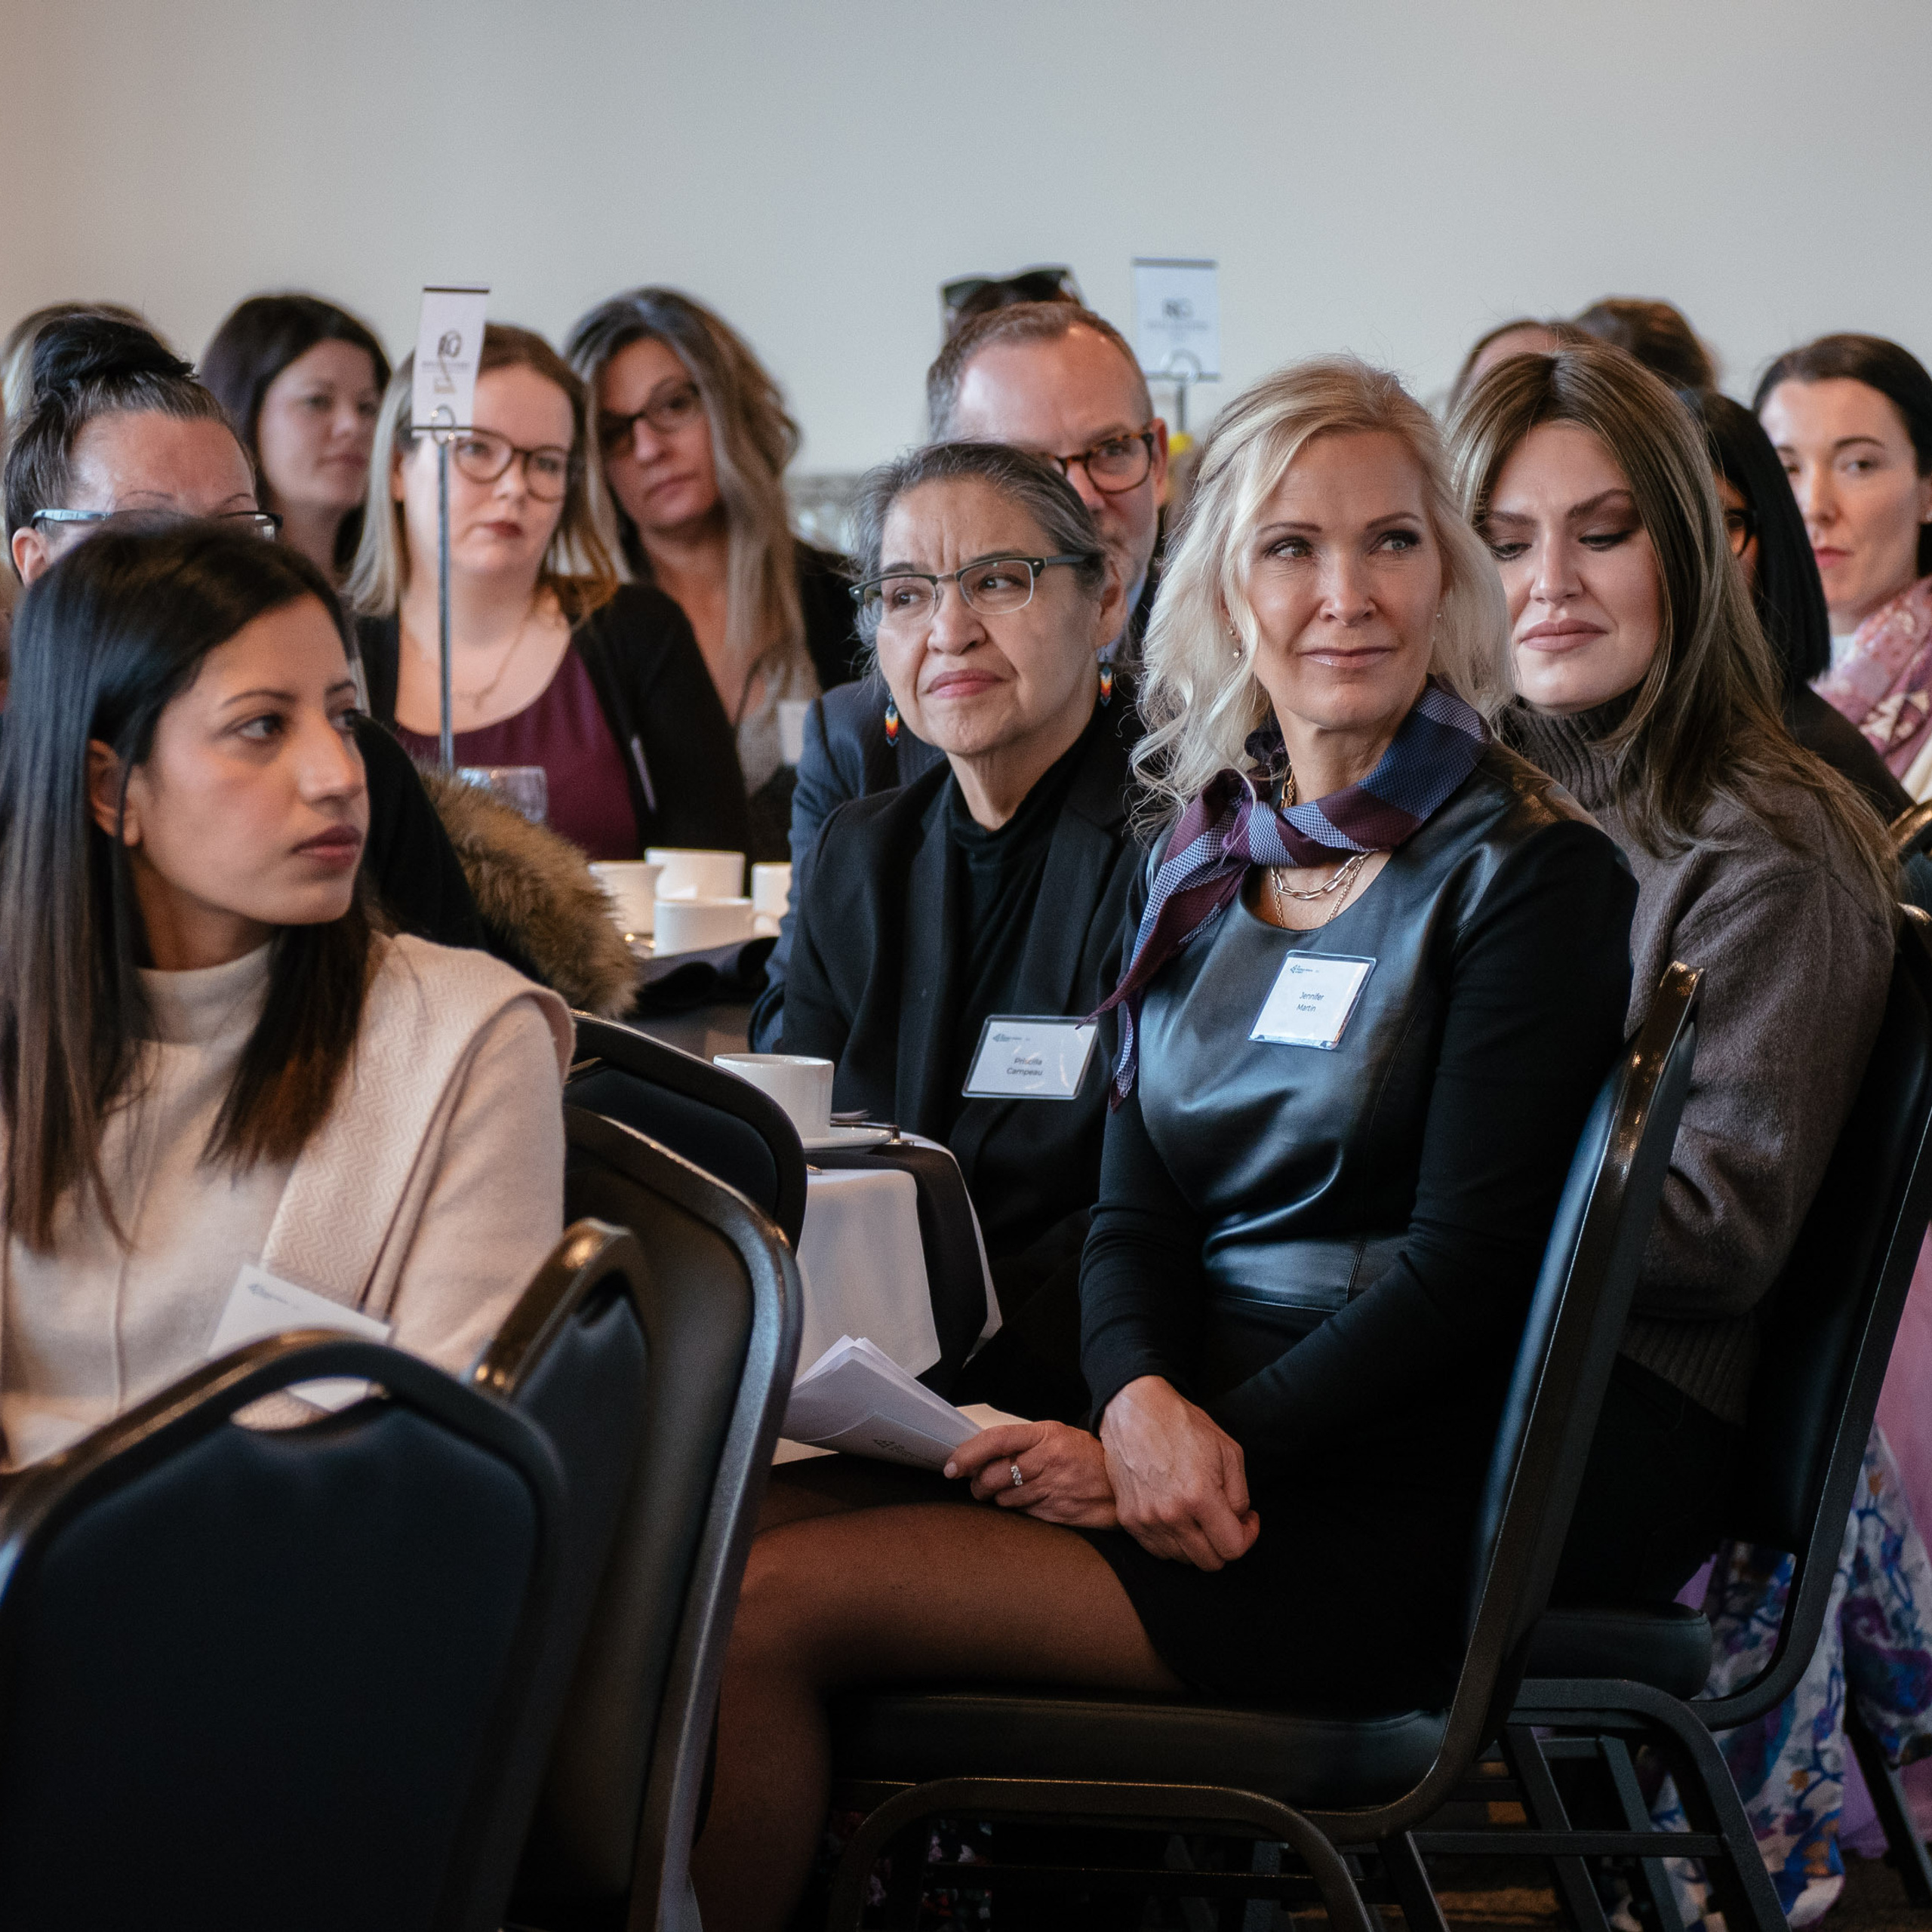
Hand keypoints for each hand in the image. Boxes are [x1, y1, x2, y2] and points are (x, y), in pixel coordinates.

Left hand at [944, 1421, 1117, 1528]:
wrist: (1123, 1484)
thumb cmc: (1087, 1457)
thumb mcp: (1058, 1437)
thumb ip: (1024, 1444)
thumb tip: (981, 1456)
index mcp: (1046, 1434)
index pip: (997, 1440)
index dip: (968, 1454)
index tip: (951, 1466)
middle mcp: (1048, 1460)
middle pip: (994, 1475)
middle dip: (978, 1484)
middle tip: (977, 1485)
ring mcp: (1053, 1489)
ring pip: (1004, 1499)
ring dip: (998, 1499)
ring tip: (1009, 1492)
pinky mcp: (1057, 1513)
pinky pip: (1023, 1514)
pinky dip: (1018, 1510)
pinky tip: (1029, 1502)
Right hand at [1099, 1376, 1258, 1569]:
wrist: (1135, 1410)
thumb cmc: (1183, 1425)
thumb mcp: (1229, 1451)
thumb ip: (1241, 1496)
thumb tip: (1239, 1522)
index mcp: (1199, 1497)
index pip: (1233, 1549)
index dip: (1248, 1537)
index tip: (1248, 1520)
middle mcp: (1170, 1515)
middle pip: (1209, 1562)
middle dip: (1225, 1544)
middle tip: (1226, 1520)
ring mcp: (1146, 1520)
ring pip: (1183, 1560)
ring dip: (1198, 1544)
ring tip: (1200, 1515)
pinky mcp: (1128, 1519)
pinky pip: (1158, 1550)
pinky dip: (1173, 1542)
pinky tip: (1179, 1517)